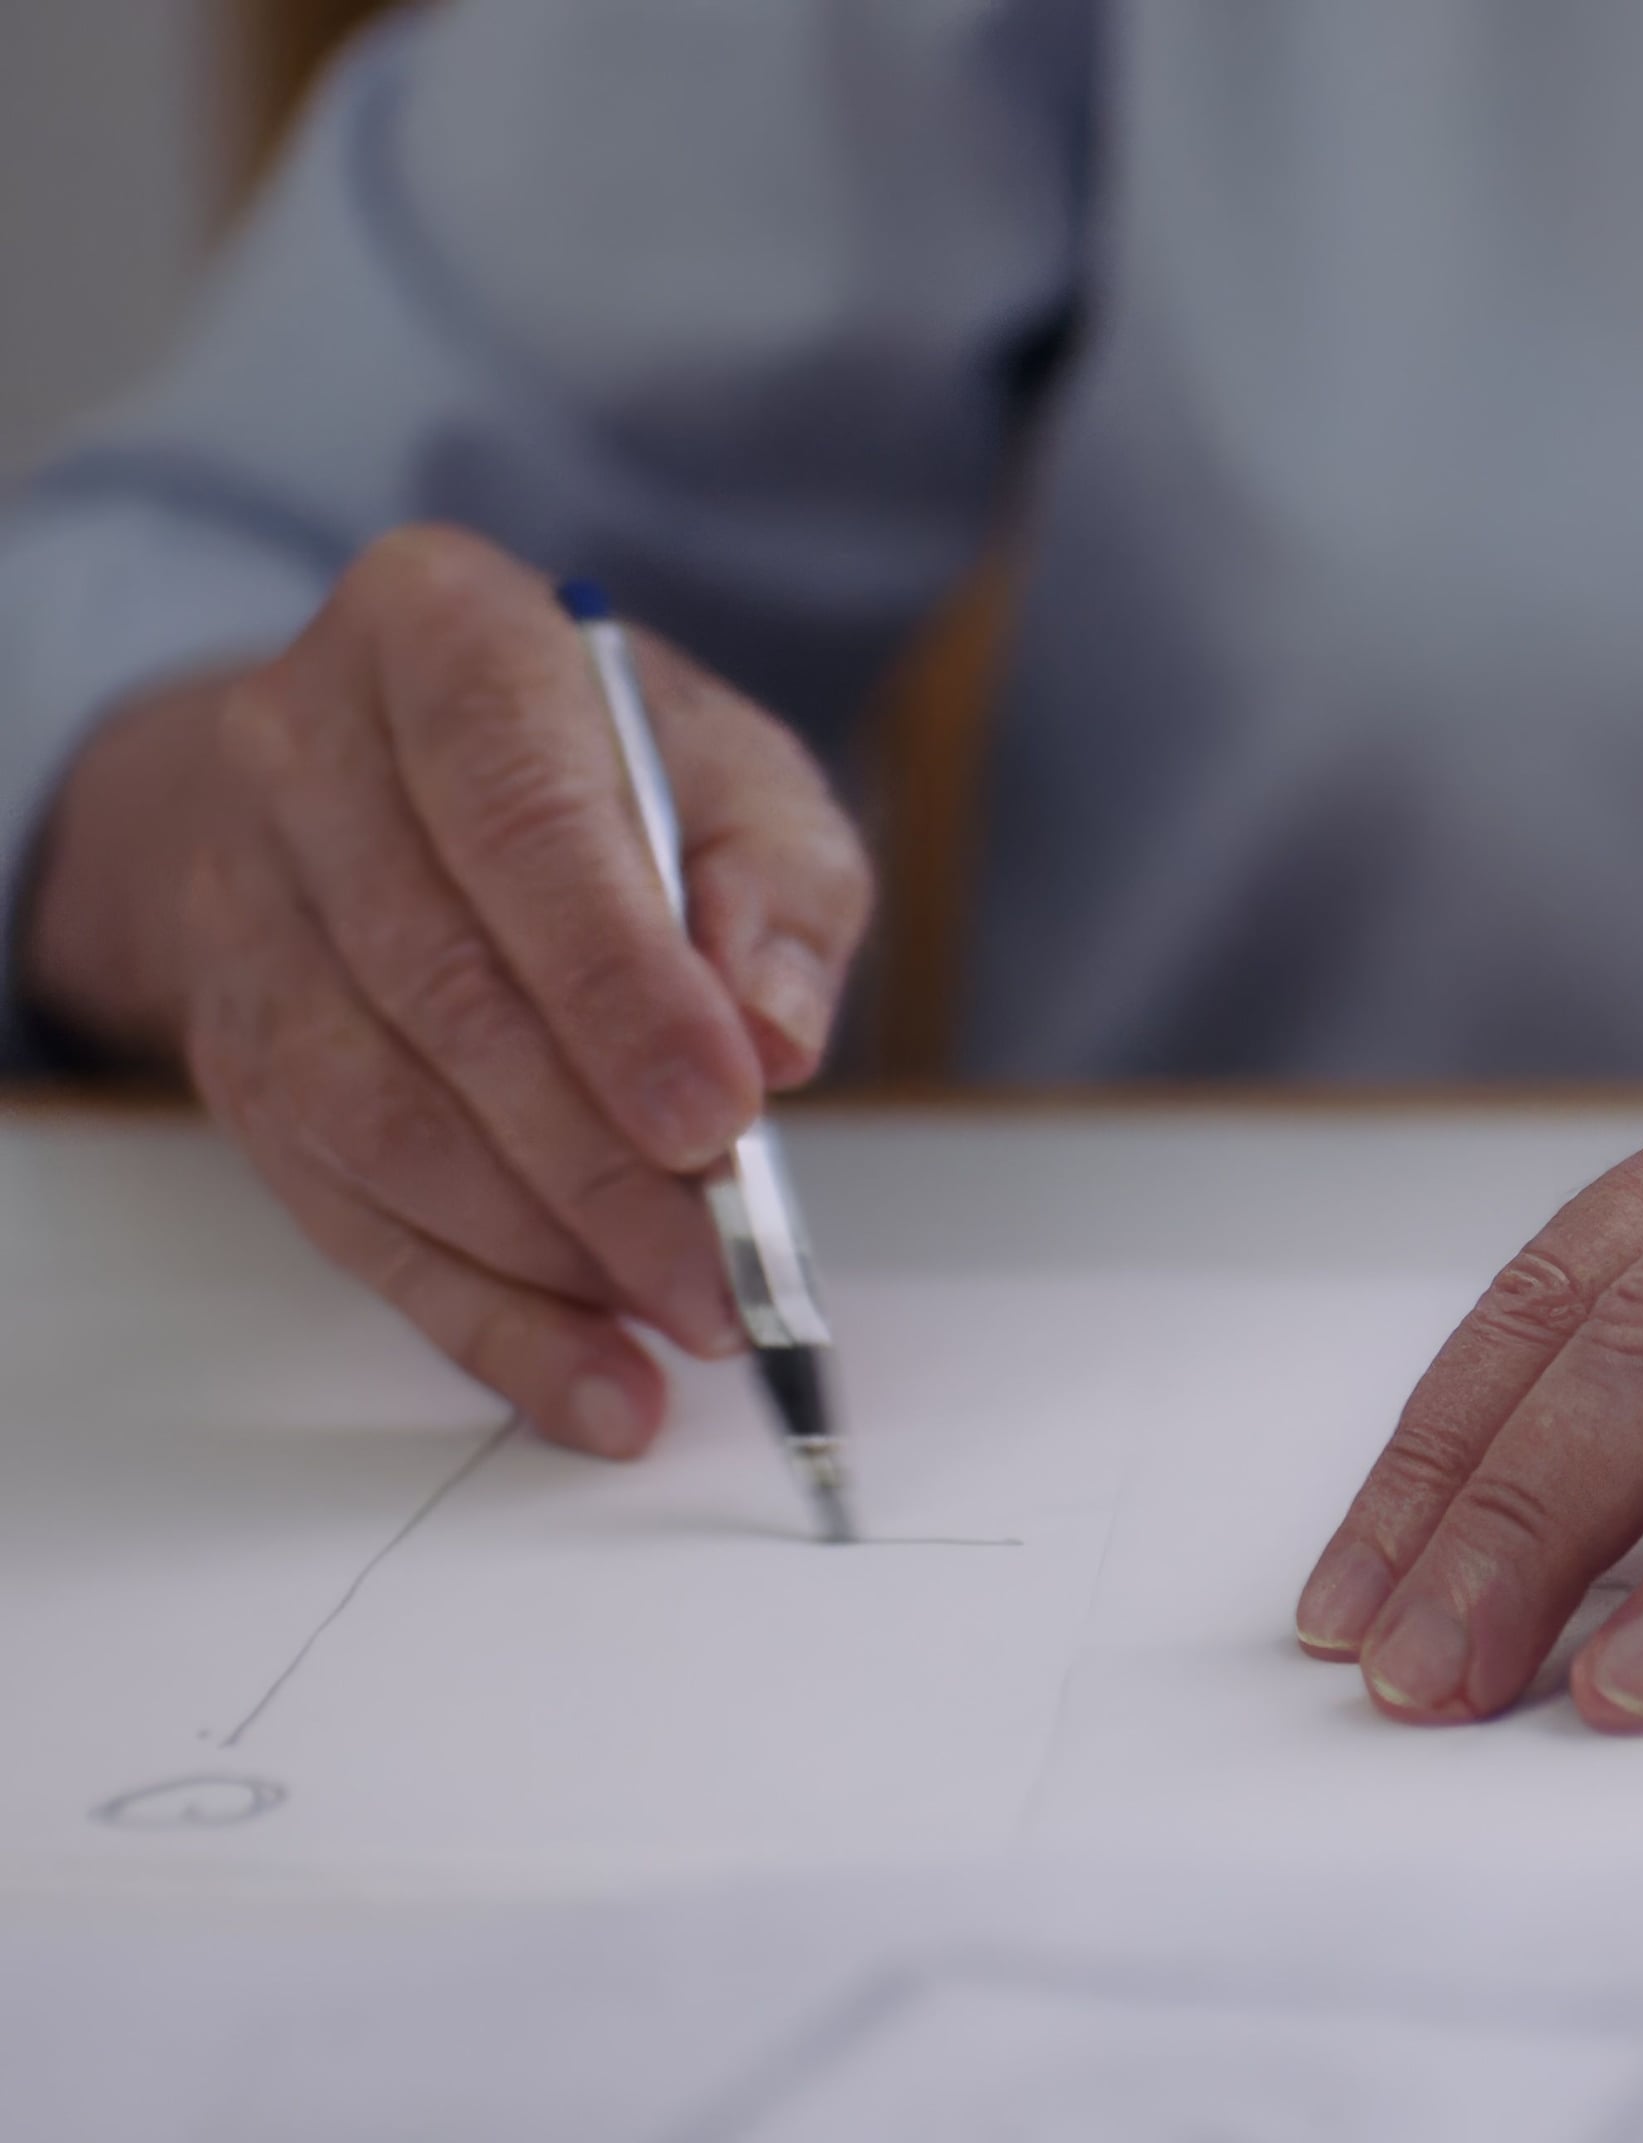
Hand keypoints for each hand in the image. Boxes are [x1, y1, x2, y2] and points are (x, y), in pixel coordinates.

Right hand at [18, 525, 874, 1456]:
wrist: (428, 772)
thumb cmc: (621, 773)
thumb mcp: (747, 783)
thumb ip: (779, 888)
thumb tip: (770, 1031)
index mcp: (440, 635)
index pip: (522, 820)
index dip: (622, 985)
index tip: (724, 1117)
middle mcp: (303, 753)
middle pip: (446, 988)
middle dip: (601, 1156)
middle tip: (726, 1265)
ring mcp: (245, 904)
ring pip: (377, 1111)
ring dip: (542, 1246)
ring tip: (681, 1320)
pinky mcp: (233, 1045)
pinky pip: (342, 1203)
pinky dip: (476, 1307)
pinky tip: (585, 1377)